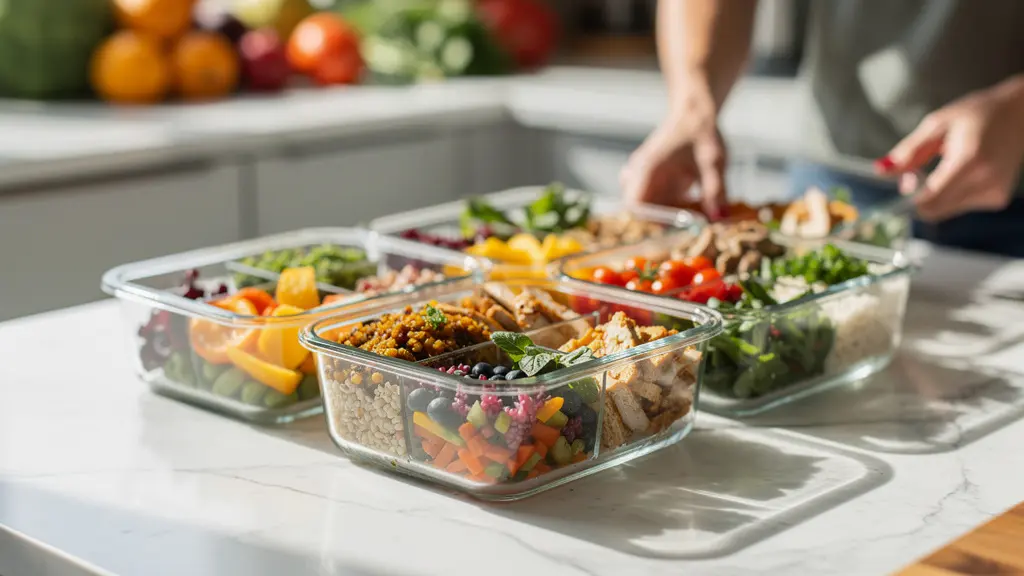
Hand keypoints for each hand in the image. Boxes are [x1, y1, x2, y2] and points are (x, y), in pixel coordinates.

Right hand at [620, 91, 727, 216]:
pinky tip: (693, 203)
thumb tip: (718, 218)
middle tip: (692, 225)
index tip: (677, 227)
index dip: (651, 221)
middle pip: (642, 213)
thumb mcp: (713, 161)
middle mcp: (639, 177)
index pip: (634, 205)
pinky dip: (675, 211)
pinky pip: (659, 206)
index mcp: (647, 169)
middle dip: (665, 223)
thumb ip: (715, 190)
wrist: (693, 114)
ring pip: (651, 211)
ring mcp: (644, 182)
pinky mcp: (653, 186)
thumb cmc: (700, 133)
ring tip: (697, 213)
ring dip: (671, 218)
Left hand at [875, 76, 1023, 221]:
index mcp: (969, 161)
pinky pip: (960, 207)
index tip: (903, 183)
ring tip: (945, 167)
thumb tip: (881, 170)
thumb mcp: (938, 124)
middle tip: (916, 173)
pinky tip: (960, 173)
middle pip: (934, 211)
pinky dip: (952, 195)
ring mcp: (994, 193)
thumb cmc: (977, 114)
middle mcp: (985, 181)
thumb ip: (909, 151)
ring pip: (945, 212)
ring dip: (935, 196)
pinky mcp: (997, 199)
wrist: (1021, 114)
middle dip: (918, 198)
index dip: (908, 200)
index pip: (930, 201)